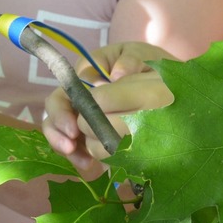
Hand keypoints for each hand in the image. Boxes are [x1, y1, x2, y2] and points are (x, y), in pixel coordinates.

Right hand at [43, 42, 174, 170]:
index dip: (64, 109)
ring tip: (82, 161)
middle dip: (58, 129)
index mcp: (87, 75)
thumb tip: (116, 75)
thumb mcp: (142, 55)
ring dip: (65, 146)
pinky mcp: (90, 134)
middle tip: (70, 144)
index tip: (75, 126)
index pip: (66, 90)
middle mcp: (79, 96)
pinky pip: (76, 147)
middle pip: (56, 111)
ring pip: (61, 131)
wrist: (166, 84)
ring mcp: (82, 116)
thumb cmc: (147, 65)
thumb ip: (129, 60)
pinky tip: (90, 167)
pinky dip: (79, 157)